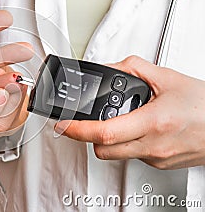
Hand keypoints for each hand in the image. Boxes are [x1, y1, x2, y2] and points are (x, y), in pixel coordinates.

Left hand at [55, 56, 204, 169]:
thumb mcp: (168, 78)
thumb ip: (134, 69)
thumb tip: (110, 68)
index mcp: (153, 122)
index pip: (103, 132)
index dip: (76, 129)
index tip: (62, 124)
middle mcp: (152, 145)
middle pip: (102, 149)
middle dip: (87, 136)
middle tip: (84, 122)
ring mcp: (156, 158)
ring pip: (115, 155)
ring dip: (107, 140)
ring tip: (113, 122)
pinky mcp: (160, 164)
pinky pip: (132, 156)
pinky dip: (126, 143)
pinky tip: (136, 129)